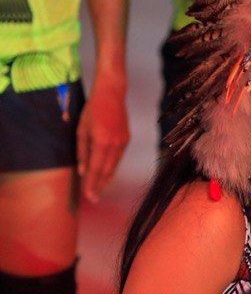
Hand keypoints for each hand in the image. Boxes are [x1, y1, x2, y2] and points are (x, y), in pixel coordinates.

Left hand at [77, 79, 129, 202]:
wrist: (112, 94)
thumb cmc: (92, 109)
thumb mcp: (81, 130)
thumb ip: (82, 151)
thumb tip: (83, 170)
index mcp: (102, 142)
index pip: (96, 169)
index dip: (92, 184)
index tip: (89, 197)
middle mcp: (115, 145)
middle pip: (107, 171)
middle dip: (100, 186)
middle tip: (94, 199)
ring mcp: (123, 143)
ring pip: (114, 166)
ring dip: (106, 178)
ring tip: (100, 189)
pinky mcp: (126, 140)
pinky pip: (118, 158)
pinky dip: (111, 167)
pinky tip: (107, 172)